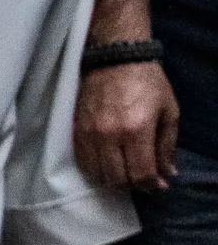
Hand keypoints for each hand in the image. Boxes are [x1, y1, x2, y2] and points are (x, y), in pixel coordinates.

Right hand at [77, 60, 179, 190]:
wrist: (115, 59)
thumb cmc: (148, 83)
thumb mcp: (169, 112)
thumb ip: (167, 146)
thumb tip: (167, 174)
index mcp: (137, 130)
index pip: (141, 173)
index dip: (151, 185)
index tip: (158, 184)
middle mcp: (109, 135)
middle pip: (116, 179)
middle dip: (132, 185)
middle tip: (141, 178)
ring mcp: (89, 133)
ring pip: (97, 173)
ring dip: (112, 180)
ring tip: (124, 172)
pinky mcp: (76, 130)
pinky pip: (82, 161)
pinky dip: (95, 170)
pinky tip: (106, 165)